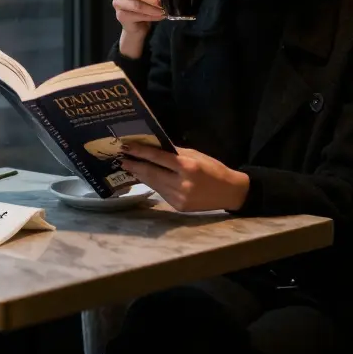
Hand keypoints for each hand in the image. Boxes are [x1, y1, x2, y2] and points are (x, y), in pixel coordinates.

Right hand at [112, 0, 162, 36]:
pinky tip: (160, 16)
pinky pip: (138, 16)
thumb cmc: (145, 1)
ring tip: (164, 11)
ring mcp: (118, 2)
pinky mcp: (121, 16)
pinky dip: (151, 16)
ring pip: (137, 5)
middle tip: (163, 2)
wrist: (137, 22)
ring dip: (153, 9)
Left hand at [121, 143, 249, 211]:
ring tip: (129, 167)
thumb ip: (175, 153)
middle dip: (135, 165)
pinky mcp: (178, 207)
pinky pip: (161, 192)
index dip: (140, 152)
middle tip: (122, 158)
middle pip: (152, 173)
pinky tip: (145, 178)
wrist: (230, 192)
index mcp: (188, 167)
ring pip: (154, 184)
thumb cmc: (213, 169)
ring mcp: (179, 198)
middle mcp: (182, 184)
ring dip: (140, 175)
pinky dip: (152, 184)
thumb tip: (153, 148)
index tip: (127, 147)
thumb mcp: (196, 156)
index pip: (158, 158)